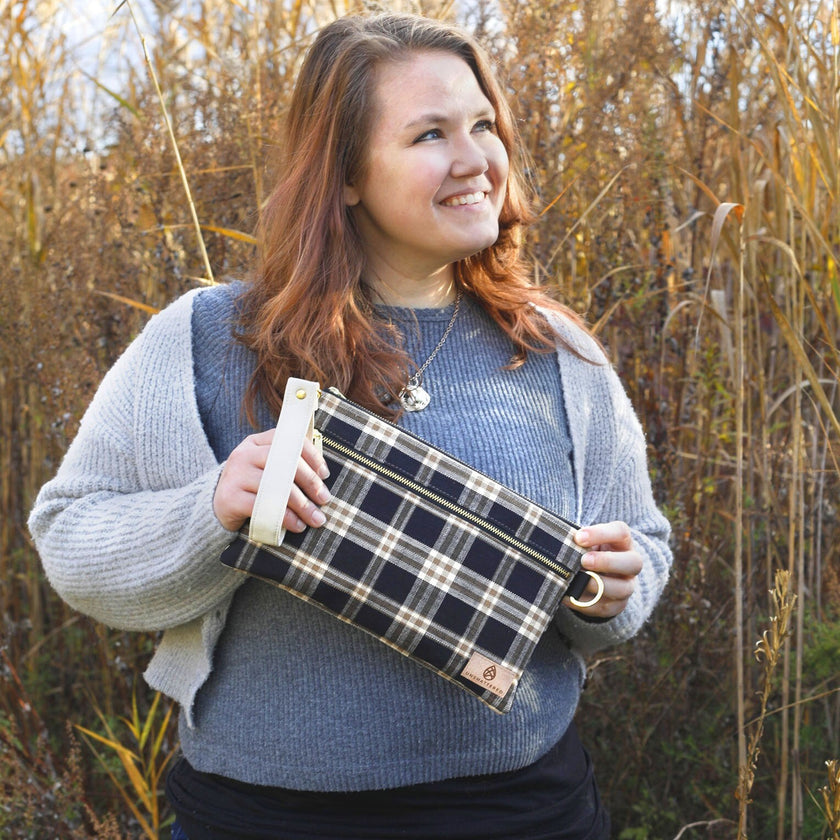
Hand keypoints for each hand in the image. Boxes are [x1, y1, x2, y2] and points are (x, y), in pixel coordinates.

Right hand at [213, 430, 330, 532]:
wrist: (216, 506)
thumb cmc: (252, 487)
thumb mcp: (267, 469)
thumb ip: (288, 465)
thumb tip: (322, 476)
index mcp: (257, 442)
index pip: (289, 441)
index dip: (312, 456)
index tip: (325, 475)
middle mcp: (245, 454)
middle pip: (285, 463)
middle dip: (310, 483)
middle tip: (325, 499)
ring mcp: (236, 474)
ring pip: (277, 486)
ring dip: (302, 504)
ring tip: (316, 518)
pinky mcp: (231, 497)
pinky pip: (264, 506)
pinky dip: (285, 518)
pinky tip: (297, 525)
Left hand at [570, 520, 642, 617]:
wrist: (598, 574)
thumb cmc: (589, 550)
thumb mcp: (586, 541)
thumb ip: (578, 541)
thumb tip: (560, 543)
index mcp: (623, 541)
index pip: (620, 532)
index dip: (601, 533)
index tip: (578, 537)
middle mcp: (631, 563)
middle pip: (633, 562)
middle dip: (607, 562)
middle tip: (584, 561)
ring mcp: (627, 586)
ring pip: (623, 589)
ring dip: (599, 585)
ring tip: (578, 581)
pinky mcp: (617, 605)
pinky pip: (606, 608)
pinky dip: (586, 604)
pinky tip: (570, 597)